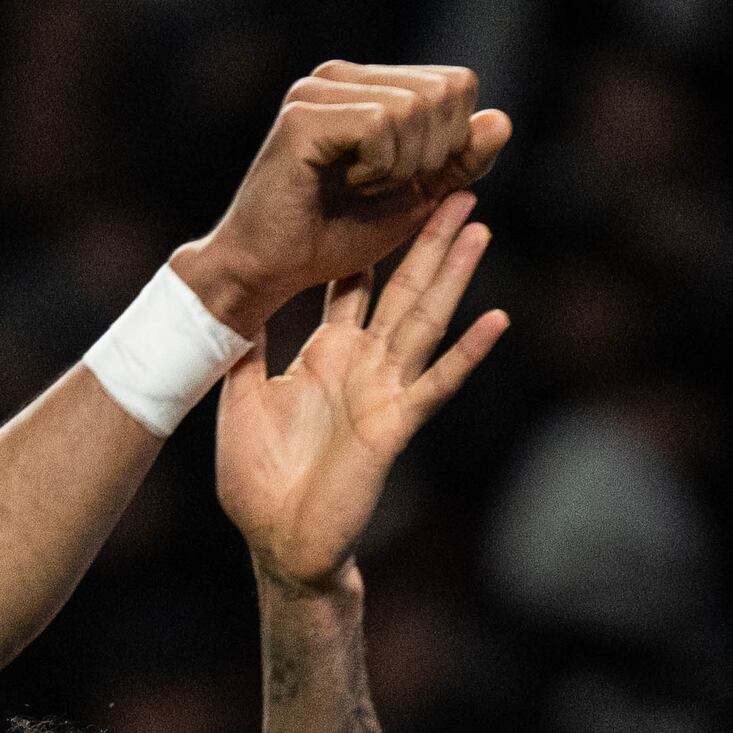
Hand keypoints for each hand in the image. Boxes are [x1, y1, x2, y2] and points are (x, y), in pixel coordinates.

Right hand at [182, 63, 509, 331]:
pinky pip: (381, 125)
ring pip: (414, 107)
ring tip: (362, 187)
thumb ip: (457, 161)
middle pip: (443, 90)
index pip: (456, 85)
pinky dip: (378, 167)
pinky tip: (347, 184)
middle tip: (385, 187)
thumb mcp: (414, 198)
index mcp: (366, 85)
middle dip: (432, 153)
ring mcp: (319, 91)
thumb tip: (500, 121)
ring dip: (402, 165)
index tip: (413, 179)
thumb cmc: (333, 237)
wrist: (269, 271)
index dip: (455, 141)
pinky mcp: (304, 117)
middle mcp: (340, 76)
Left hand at [214, 200, 504, 586]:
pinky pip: (437, 384)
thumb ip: (247, 352)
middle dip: (427, 239)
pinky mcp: (396, 425)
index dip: (371, 242)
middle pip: (403, 289)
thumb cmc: (258, 482)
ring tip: (479, 228)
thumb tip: (234, 300)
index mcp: (325, 355)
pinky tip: (497, 320)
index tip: (383, 192)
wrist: (277, 545)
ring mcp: (384, 392)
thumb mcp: (241, 402)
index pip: (354, 285)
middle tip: (455, 187)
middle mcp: (362, 365)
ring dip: (454, 276)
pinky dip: (468, 353)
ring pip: (426, 321)